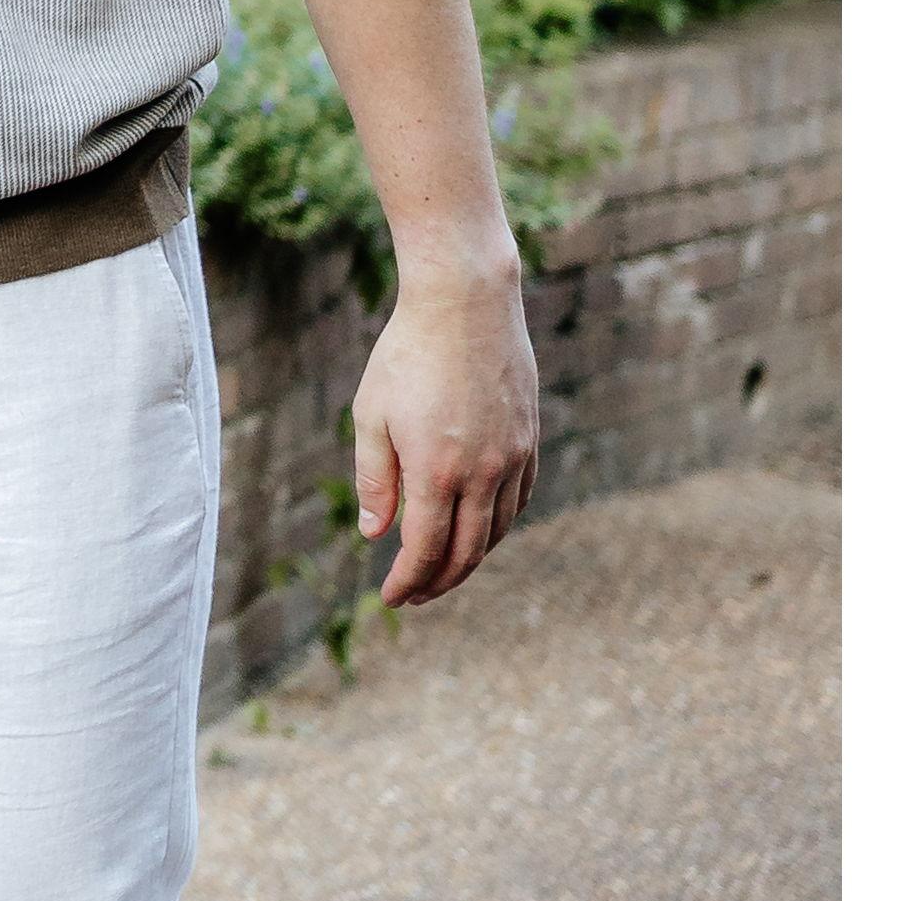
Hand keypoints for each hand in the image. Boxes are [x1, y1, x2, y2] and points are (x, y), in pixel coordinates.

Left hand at [351, 264, 539, 608]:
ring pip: (497, 531)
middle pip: (467, 553)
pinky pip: (519, 501)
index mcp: (438, 473)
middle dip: (438, 582)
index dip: (408, 581)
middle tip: (414, 595)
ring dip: (470, 560)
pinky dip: (498, 527)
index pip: (426, 551)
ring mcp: (513, 458)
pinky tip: (480, 530)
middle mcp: (484, 474)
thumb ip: (375, 481)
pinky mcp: (529, 439)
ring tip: (443, 570)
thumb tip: (376, 536)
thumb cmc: (407, 354)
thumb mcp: (371, 416)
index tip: (391, 597)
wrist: (467, 302)